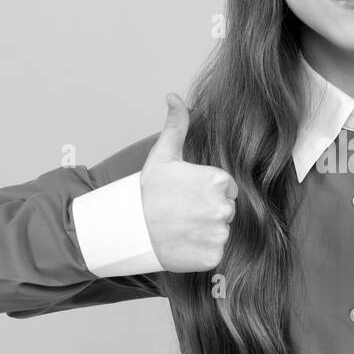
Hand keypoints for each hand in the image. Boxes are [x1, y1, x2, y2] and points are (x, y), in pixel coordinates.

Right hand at [140, 93, 237, 271]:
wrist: (127, 228)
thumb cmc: (147, 191)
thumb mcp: (163, 155)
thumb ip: (177, 124)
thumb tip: (174, 96)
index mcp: (218, 181)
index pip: (226, 188)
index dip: (206, 192)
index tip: (186, 195)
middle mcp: (223, 208)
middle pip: (225, 210)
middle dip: (207, 212)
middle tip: (181, 212)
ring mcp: (218, 234)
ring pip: (220, 232)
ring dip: (205, 232)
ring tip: (181, 227)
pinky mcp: (212, 257)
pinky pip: (214, 253)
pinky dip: (200, 251)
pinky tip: (182, 243)